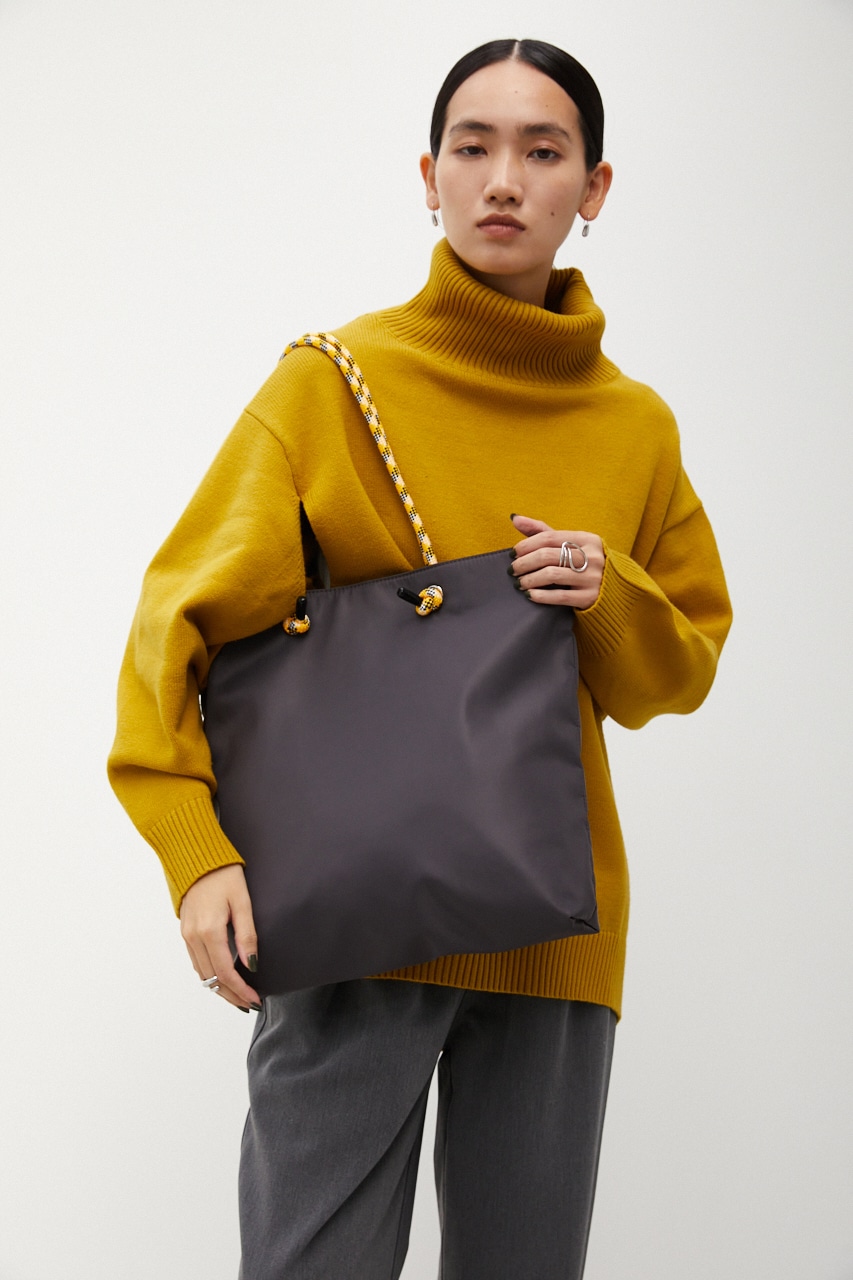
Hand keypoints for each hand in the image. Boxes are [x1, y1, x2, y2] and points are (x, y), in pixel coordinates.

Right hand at [179, 865, 260, 1010]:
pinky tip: (221, 977)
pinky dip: (209, 974)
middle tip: (249, 1003)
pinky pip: (196, 962)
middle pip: (211, 980)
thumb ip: (247, 934)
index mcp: (209, 931)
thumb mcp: (242, 901)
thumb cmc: (223, 875)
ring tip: (238, 995)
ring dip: (219, 988)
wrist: (195, 857)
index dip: (241, 990)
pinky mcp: (185, 932)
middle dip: (230, 995)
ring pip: (202, 974)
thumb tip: (252, 964)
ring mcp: (187, 935)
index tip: (255, 999)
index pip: (225, 973)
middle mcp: (194, 937)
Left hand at [509, 514, 603, 610]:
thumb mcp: (568, 543)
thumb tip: (515, 518)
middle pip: (547, 555)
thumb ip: (542, 531)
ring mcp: (592, 577)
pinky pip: (560, 596)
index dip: (526, 545)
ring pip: (551, 575)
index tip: (513, 554)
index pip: (548, 537)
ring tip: (519, 583)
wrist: (613, 588)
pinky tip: (530, 595)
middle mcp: (592, 556)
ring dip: (530, 579)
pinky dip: (541, 596)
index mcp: (587, 539)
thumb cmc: (583, 562)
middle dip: (524, 563)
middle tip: (513, 570)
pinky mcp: (590, 597)